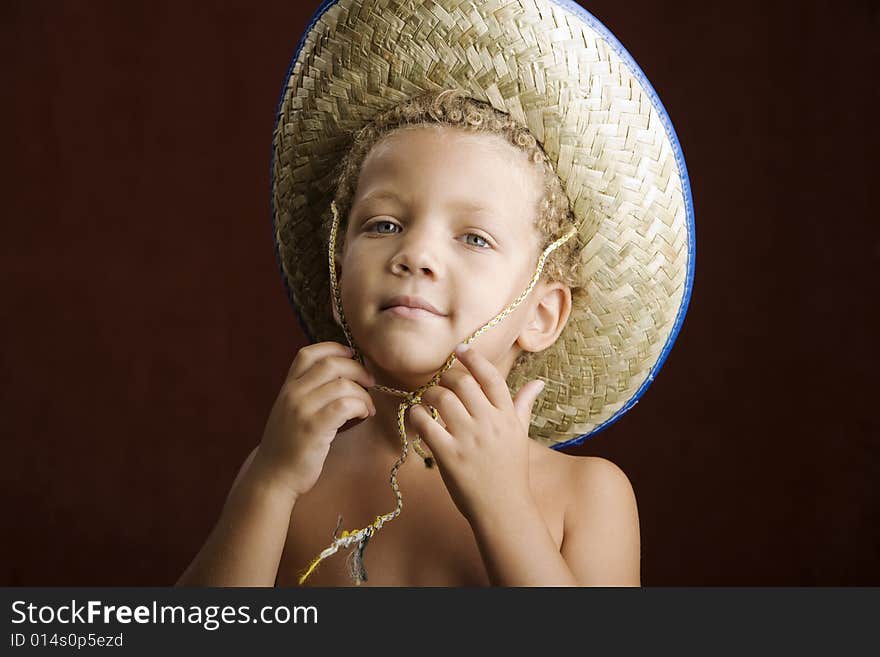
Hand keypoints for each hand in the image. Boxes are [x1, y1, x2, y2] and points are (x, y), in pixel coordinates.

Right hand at [252, 342, 375, 497]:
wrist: (272, 477)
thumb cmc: (289, 446)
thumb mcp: (291, 412)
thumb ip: (308, 393)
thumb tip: (342, 377)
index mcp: (288, 387)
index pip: (309, 353)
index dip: (334, 348)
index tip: (352, 355)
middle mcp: (292, 394)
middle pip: (332, 364)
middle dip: (358, 369)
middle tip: (370, 383)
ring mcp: (301, 410)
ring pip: (343, 384)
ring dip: (363, 393)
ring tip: (367, 408)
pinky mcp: (313, 428)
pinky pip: (345, 405)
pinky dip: (361, 406)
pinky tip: (364, 415)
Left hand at [409, 343, 544, 522]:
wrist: (503, 508)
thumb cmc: (511, 471)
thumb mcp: (520, 434)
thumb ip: (523, 405)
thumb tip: (538, 382)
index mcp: (507, 416)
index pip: (490, 376)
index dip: (473, 358)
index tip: (459, 349)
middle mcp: (489, 423)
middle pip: (462, 383)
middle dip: (446, 377)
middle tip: (440, 382)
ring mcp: (468, 439)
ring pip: (442, 399)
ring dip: (430, 394)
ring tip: (427, 399)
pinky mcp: (449, 455)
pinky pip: (426, 425)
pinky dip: (417, 415)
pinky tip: (416, 415)